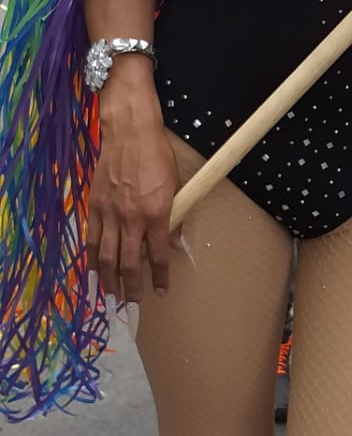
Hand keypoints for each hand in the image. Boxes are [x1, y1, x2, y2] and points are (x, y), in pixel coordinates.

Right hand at [86, 71, 178, 302]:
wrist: (130, 133)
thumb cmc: (158, 155)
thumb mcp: (176, 184)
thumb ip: (175, 216)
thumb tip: (174, 243)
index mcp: (156, 213)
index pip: (159, 255)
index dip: (160, 276)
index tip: (161, 291)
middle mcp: (132, 218)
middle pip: (129, 263)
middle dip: (132, 287)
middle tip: (133, 303)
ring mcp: (110, 213)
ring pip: (106, 256)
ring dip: (109, 279)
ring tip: (112, 295)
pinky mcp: (94, 206)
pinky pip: (91, 239)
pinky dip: (92, 258)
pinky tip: (94, 270)